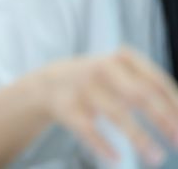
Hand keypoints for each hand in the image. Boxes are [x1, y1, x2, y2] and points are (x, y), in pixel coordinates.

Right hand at [39, 47, 177, 164]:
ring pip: (115, 113)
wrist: (50, 82)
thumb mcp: (126, 75)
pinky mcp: (66, 107)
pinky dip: (103, 145)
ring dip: (138, 138)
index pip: (156, 81)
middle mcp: (102, 68)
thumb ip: (152, 90)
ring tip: (156, 157)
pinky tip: (118, 158)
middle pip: (137, 94)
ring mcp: (83, 87)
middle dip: (161, 119)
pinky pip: (87, 129)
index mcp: (123, 58)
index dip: (174, 106)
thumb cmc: (102, 83)